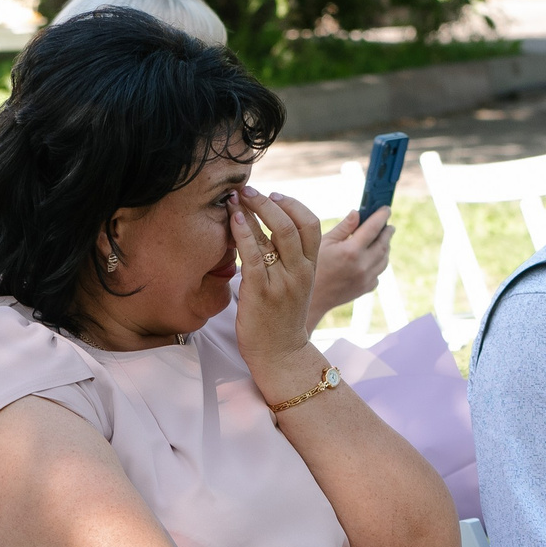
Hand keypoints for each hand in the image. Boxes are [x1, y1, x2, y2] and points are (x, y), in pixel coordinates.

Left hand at [228, 187, 325, 401]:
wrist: (280, 355)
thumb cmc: (281, 320)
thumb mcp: (294, 286)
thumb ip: (288, 260)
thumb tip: (269, 231)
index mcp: (311, 268)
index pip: (312, 225)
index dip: (293, 205)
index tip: (275, 196)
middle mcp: (300, 272)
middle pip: (293, 224)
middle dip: (269, 202)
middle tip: (249, 191)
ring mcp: (283, 282)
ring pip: (276, 234)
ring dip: (255, 210)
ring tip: (237, 198)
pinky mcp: (261, 292)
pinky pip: (254, 254)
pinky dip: (244, 232)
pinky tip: (234, 219)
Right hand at [305, 206, 392, 324]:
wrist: (312, 299)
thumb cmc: (313, 267)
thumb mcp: (324, 243)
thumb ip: (344, 227)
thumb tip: (358, 212)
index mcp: (351, 251)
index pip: (373, 228)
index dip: (381, 216)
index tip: (386, 209)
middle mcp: (363, 265)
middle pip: (383, 243)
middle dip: (387, 231)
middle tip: (388, 224)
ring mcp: (366, 279)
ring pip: (384, 259)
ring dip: (385, 247)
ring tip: (381, 239)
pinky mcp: (366, 288)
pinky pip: (379, 273)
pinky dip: (378, 263)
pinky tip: (371, 259)